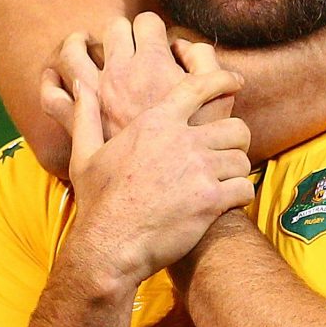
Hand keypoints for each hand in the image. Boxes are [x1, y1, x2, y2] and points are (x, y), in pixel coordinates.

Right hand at [44, 35, 253, 284]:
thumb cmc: (97, 202)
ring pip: (242, 159)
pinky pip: (244, 188)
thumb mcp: (85, 154)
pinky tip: (226, 203)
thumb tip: (81, 85)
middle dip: (235, 142)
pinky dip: (239, 196)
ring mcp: (198, 168)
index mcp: (155, 122)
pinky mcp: (210, 199)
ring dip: (236, 172)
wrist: (109, 245)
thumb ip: (86, 115)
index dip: (224, 80)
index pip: (200, 86)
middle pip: (234, 127)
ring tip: (223, 184)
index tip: (237, 82)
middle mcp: (181, 139)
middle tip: (226, 156)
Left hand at [53, 14, 231, 137]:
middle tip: (125, 43)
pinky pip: (52, 98)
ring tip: (80, 43)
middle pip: (113, 29)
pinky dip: (50, 83)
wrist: (171, 189)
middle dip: (120, 31)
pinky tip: (54, 79)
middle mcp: (120, 73)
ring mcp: (95, 97)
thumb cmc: (200, 145)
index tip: (154, 39)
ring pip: (72, 52)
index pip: (147, 22)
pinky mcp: (79, 125)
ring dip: (76, 43)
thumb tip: (180, 45)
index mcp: (153, 63)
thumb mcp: (218, 98)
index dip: (152, 27)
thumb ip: (204, 62)